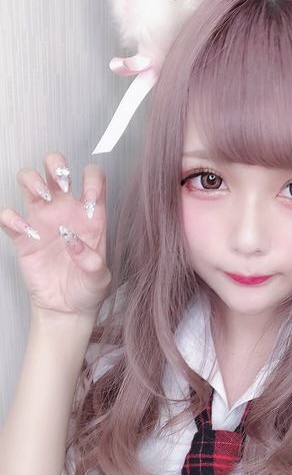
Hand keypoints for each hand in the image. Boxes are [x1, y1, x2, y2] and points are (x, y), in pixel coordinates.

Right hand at [0, 152, 110, 318]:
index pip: (93, 179)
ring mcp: (43, 220)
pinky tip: (24, 230)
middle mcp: (65, 210)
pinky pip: (9, 216)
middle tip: (60, 181)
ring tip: (41, 196)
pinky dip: (10, 217)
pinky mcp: (23, 236)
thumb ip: (93, 262)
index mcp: (90, 215)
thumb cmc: (88, 290)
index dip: (92, 179)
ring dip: (32, 180)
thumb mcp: (100, 279)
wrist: (67, 310)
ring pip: (30, 181)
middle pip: (56, 168)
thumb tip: (75, 244)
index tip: (89, 196)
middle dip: (55, 164)